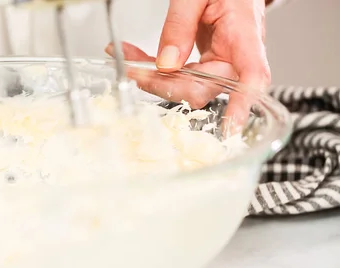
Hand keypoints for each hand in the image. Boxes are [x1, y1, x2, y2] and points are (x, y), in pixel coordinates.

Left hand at [106, 0, 270, 127]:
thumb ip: (179, 25)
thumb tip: (166, 64)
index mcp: (245, 35)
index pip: (252, 77)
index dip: (241, 106)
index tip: (229, 129)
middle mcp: (236, 55)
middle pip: (204, 88)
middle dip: (163, 84)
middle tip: (132, 69)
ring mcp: (221, 60)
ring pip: (187, 86)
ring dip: (153, 77)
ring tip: (128, 57)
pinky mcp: (206, 61)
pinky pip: (180, 74)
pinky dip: (155, 68)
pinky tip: (136, 58)